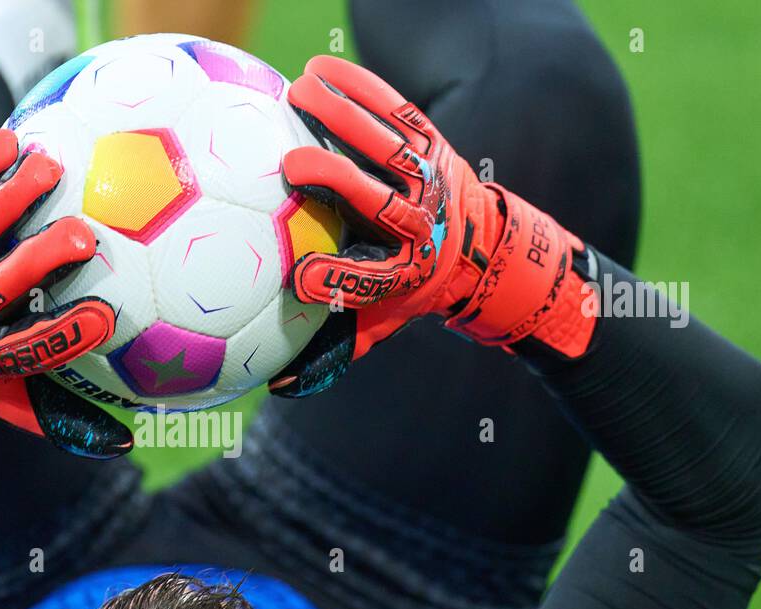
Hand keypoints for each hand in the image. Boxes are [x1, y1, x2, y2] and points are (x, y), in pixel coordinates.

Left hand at [0, 128, 132, 457]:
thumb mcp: (1, 399)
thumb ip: (59, 418)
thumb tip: (126, 444)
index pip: (27, 349)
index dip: (66, 335)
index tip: (107, 316)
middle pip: (0, 284)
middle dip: (42, 259)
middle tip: (86, 236)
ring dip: (13, 198)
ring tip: (52, 167)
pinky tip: (10, 138)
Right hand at [269, 57, 595, 397]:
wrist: (485, 246)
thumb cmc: (415, 287)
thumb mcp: (384, 321)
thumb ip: (334, 347)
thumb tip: (275, 388)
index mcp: (406, 271)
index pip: (367, 281)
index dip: (333, 282)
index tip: (295, 280)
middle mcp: (420, 223)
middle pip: (377, 200)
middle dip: (336, 179)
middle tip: (289, 162)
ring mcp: (429, 175)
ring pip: (386, 143)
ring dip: (342, 115)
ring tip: (297, 91)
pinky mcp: (431, 140)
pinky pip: (395, 108)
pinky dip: (360, 86)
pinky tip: (321, 67)